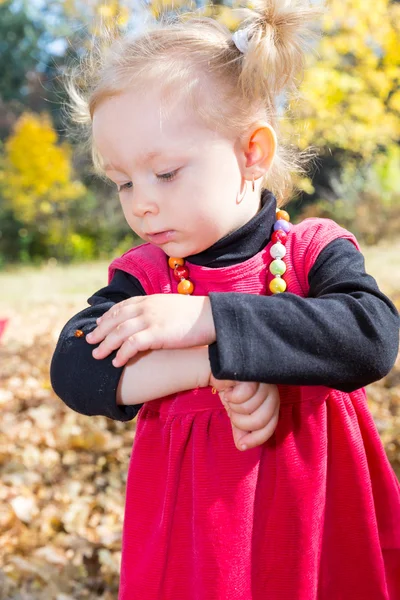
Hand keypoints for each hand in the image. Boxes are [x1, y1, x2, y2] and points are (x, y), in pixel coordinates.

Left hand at [85, 295, 215, 366]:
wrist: (212, 317)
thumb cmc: (196, 315)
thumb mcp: (173, 308)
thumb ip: (158, 311)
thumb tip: (153, 321)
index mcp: (151, 300)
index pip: (123, 306)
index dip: (108, 316)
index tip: (99, 324)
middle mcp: (147, 307)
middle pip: (116, 319)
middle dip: (101, 331)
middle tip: (89, 341)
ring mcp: (151, 319)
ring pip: (119, 332)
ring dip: (105, 344)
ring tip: (97, 355)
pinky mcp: (157, 334)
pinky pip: (132, 344)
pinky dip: (121, 353)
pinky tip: (116, 362)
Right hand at [210, 375, 279, 450]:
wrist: (218, 372)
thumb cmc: (231, 392)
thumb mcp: (236, 415)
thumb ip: (242, 431)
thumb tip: (242, 446)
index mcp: (272, 404)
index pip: (271, 426)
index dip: (257, 438)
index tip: (242, 445)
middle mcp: (272, 391)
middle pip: (261, 419)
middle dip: (241, 421)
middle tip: (232, 412)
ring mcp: (264, 380)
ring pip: (251, 406)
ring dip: (234, 406)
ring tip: (230, 398)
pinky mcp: (253, 372)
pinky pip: (245, 392)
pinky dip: (232, 396)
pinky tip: (228, 390)